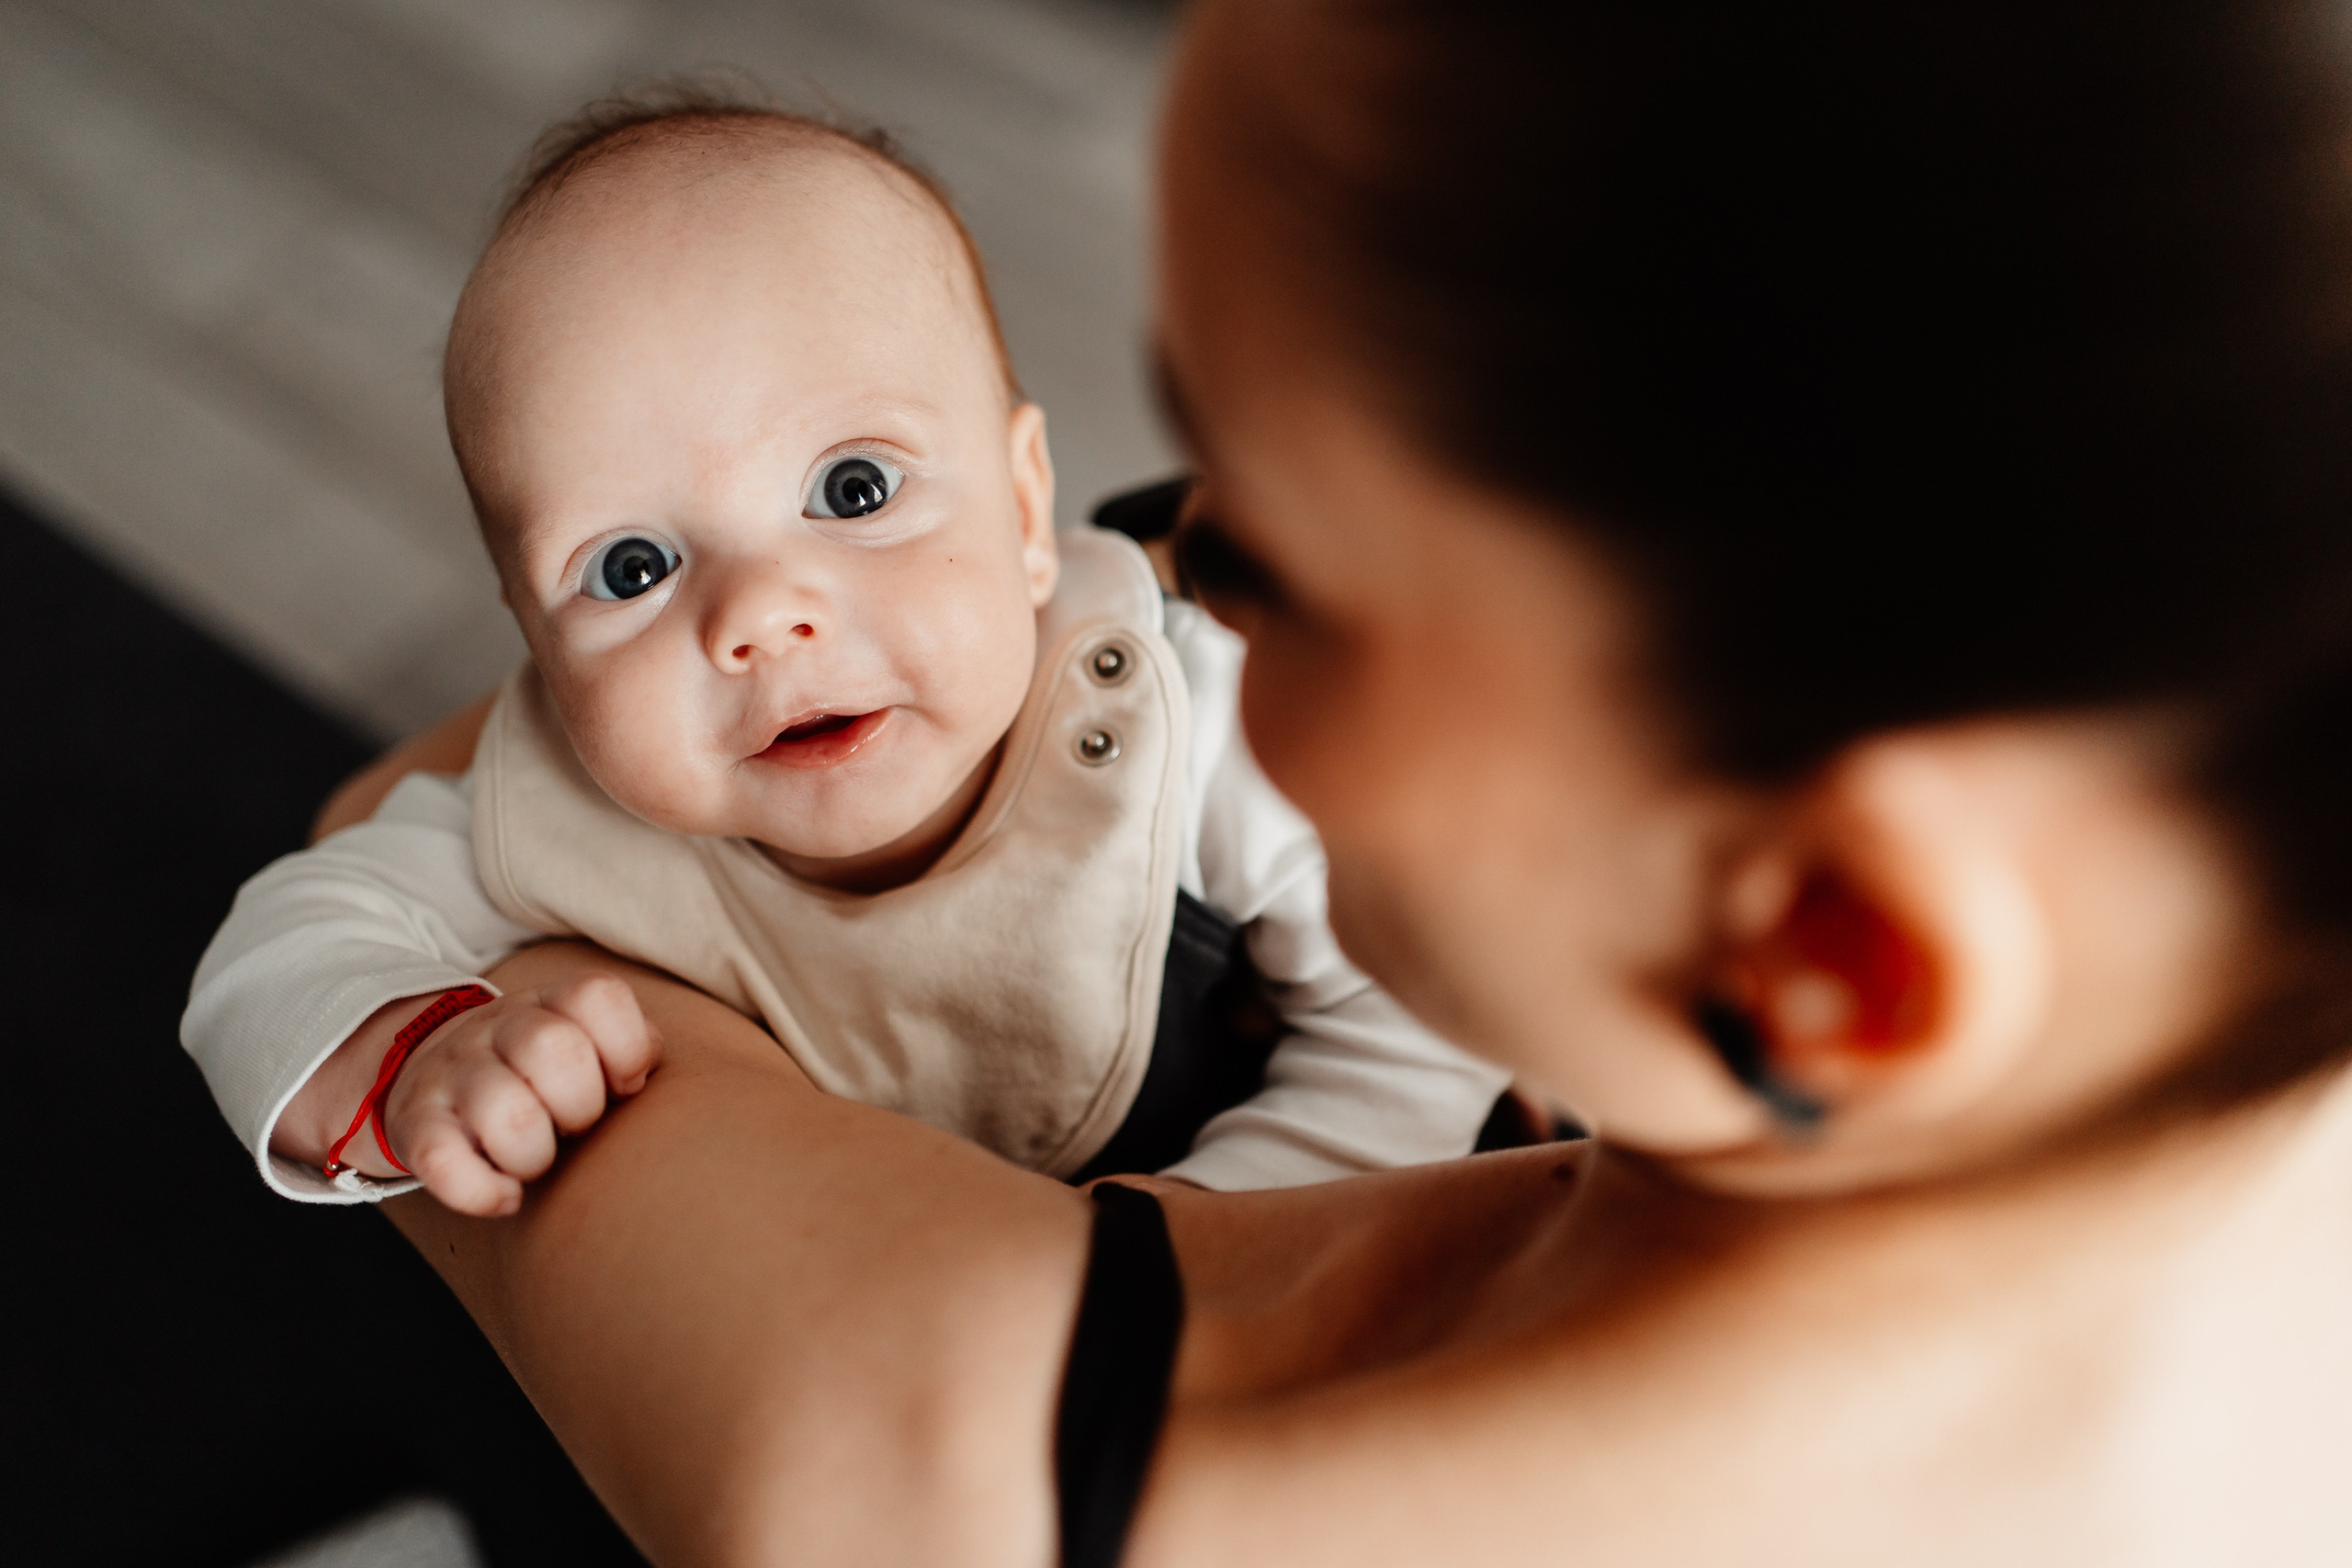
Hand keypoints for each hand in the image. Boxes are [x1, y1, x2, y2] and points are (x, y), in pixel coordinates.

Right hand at [379, 975, 663, 1215]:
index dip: (626, 1048)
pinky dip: (482, 1191)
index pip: (597, 996)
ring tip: (537, 1160)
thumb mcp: (584, 1043)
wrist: (433, 1078)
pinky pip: (442, 1159)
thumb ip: (631, 1049)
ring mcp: (452, 1073)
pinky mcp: (416, 1124)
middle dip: (582, 1105)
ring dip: (535, 1154)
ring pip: (505, 1110)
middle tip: (574, 1126)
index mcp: (549, 1003)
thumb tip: (643, 1072)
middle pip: (555, 1048)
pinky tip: (506, 1197)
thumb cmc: (536, 1073)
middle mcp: (496, 1029)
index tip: (621, 1085)